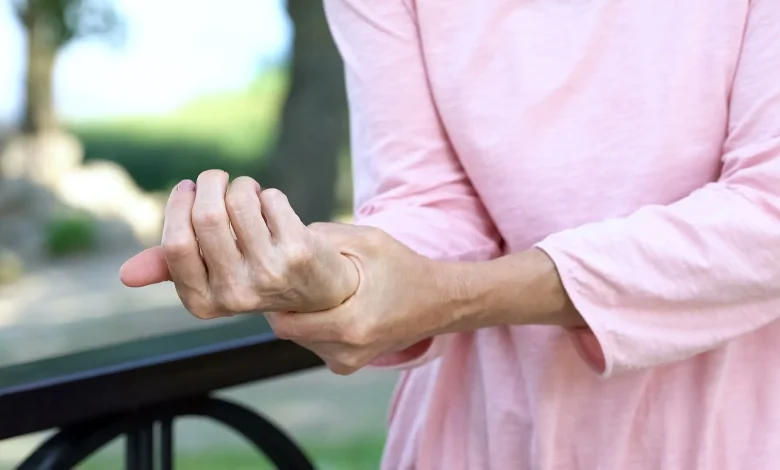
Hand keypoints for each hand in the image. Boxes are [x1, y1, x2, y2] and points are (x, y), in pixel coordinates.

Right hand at [119, 170, 358, 316]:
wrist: (320, 289)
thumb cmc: (255, 273)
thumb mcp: (211, 277)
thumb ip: (171, 268)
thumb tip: (126, 276)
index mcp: (204, 302)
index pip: (176, 245)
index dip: (180, 205)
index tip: (188, 189)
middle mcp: (236, 294)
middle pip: (207, 216)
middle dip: (209, 184)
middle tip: (216, 179)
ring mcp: (270, 273)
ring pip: (239, 201)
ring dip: (241, 186)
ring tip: (248, 193)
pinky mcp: (299, 251)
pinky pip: (270, 199)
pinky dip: (268, 194)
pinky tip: (274, 208)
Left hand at [265, 222, 448, 374]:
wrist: (441, 302)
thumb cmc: (405, 268)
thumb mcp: (368, 241)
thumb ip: (325, 237)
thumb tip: (282, 232)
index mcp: (351, 326)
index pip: (286, 324)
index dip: (274, 300)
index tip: (274, 277)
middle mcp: (347, 352)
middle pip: (290, 332)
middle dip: (286, 306)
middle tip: (290, 280)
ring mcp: (348, 363)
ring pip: (301, 339)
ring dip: (300, 316)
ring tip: (312, 292)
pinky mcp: (348, 365)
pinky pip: (315, 344)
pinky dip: (314, 326)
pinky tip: (327, 306)